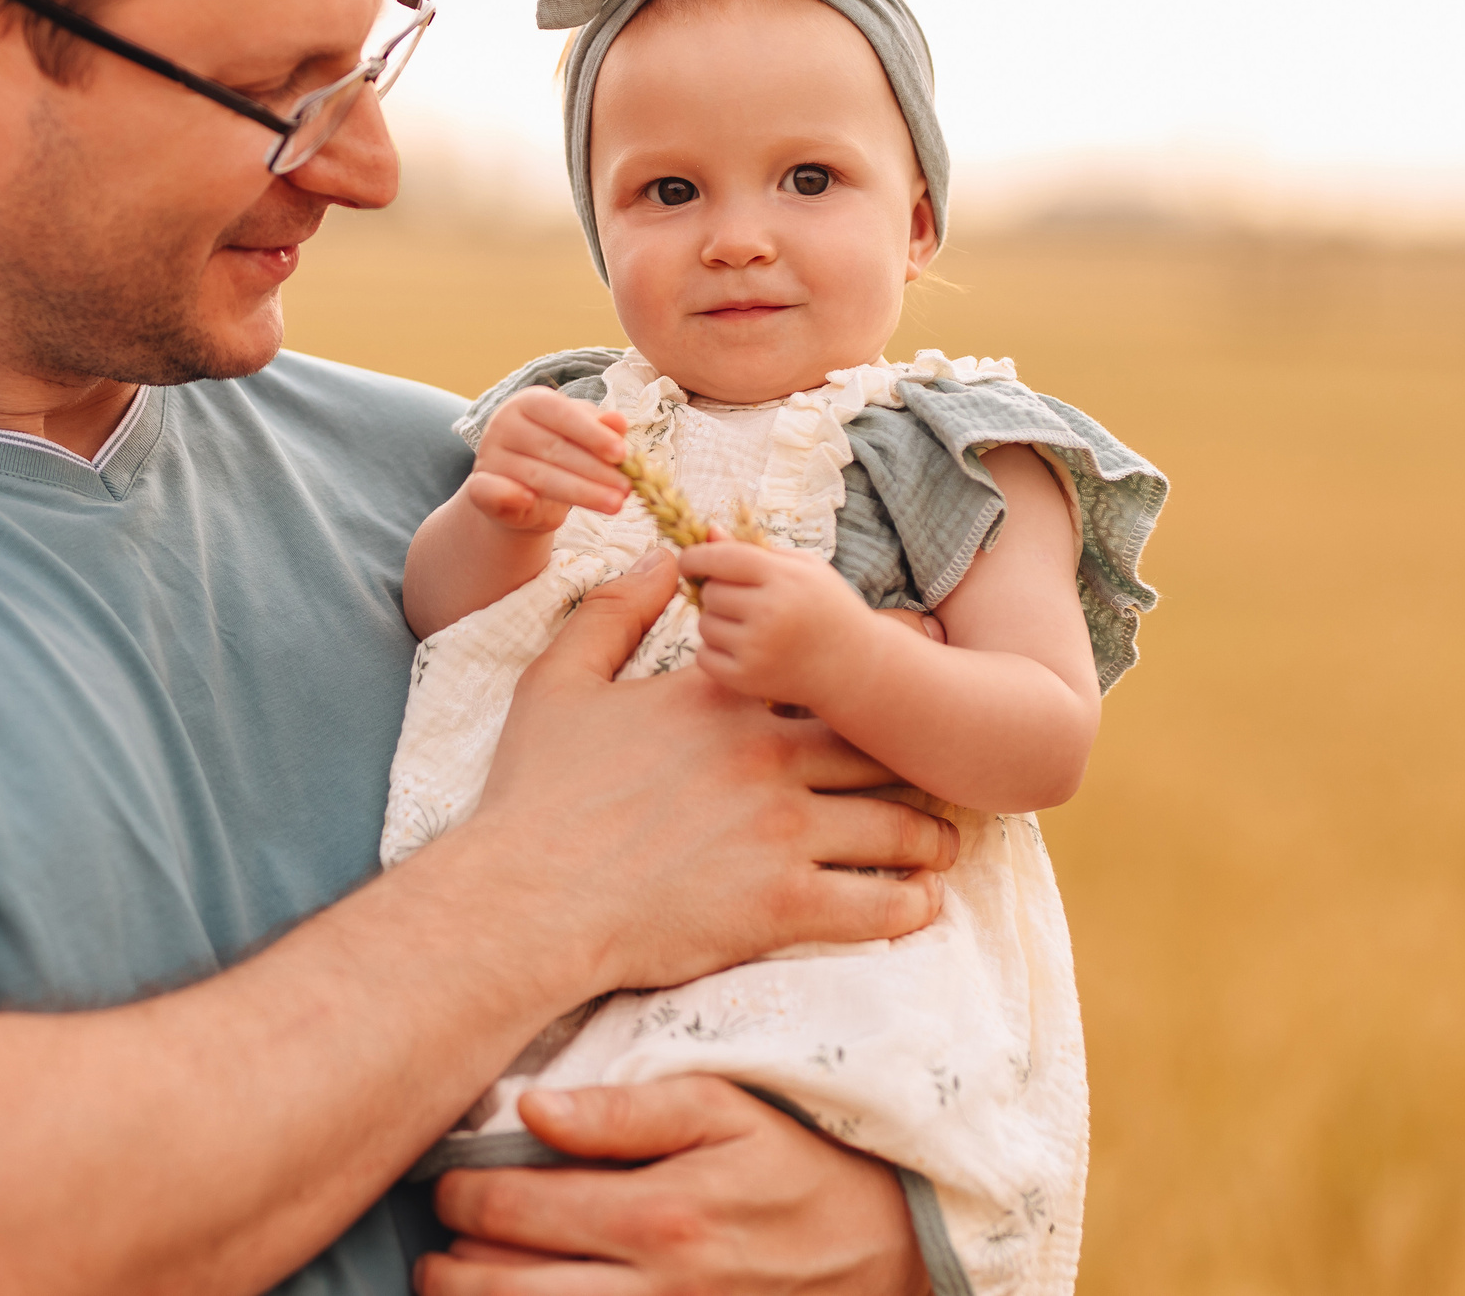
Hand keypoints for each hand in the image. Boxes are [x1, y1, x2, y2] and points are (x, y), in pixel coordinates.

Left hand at [419, 1078, 929, 1295]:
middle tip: (439, 1245)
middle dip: (450, 1268)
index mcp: (658, 1216)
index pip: (513, 1209)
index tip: (451, 1181)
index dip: (462, 1193)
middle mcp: (656, 1291)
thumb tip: (529, 1107)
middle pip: (503, 1292)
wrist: (888, 1246)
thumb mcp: (725, 1110)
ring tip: (460, 1285)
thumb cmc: (796, 1164)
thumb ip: (625, 1110)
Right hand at [462, 551, 955, 998]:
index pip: (823, 674)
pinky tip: (918, 903)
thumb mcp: (558, 682)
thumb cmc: (534, 795)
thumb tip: (659, 558)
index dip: (869, 680)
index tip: (898, 688)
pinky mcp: (785, 903)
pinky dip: (912, 905)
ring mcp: (782, 830)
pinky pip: (882, 905)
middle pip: (877, 747)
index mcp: (723, 699)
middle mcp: (766, 754)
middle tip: (937, 772)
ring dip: (928, 836)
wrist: (527, 897)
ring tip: (937, 844)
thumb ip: (612, 612)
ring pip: (899, 825)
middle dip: (912, 760)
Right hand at [465, 389, 630, 532]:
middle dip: (595, 471)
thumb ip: (600, 430)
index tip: (621, 454)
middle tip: (627, 489)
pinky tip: (529, 502)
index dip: (592, 434)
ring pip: (537, 476)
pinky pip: (490, 491)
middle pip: (554, 448)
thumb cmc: (559, 457)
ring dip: (580, 492)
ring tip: (615, 504)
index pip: (560, 413)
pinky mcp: (478, 487)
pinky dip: (508, 496)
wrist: (522, 495)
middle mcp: (504, 424)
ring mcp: (489, 456)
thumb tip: (619, 422)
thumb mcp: (583, 439)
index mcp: (529, 402)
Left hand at [679, 541, 883, 711]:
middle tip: (746, 602)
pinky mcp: (747, 679)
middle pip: (710, 592)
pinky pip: (704, 657)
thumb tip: (708, 532)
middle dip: (719, 593)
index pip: (720, 557)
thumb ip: (753, 549)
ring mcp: (757, 649)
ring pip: (704, 625)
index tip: (689, 562)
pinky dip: (716, 653)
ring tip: (751, 627)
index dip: (695, 557)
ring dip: (718, 623)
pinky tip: (745, 650)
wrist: (855, 666)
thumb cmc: (827, 607)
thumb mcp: (802, 568)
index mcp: (784, 578)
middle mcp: (769, 612)